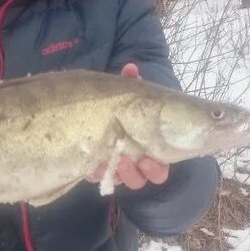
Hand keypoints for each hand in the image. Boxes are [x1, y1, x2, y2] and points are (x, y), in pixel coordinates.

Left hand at [86, 64, 169, 187]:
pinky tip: (92, 166)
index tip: (148, 159)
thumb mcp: (124, 94)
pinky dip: (98, 173)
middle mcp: (136, 160)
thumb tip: (131, 69)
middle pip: (144, 178)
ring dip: (122, 173)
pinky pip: (101, 179)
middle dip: (139, 172)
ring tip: (114, 160)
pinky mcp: (100, 170)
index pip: (160, 167)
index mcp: (149, 146)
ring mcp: (118, 167)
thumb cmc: (117, 105)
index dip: (157, 168)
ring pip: (125, 181)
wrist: (88, 113)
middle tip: (132, 161)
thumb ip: (130, 84)